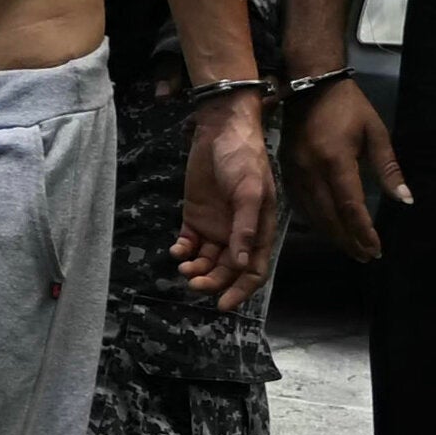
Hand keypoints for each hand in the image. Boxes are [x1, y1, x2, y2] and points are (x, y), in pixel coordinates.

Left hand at [175, 89, 276, 306]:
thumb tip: (241, 264)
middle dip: (212, 282)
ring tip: (184, 268)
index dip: (240, 291)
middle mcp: (238, 233)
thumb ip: (244, 228)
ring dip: (196, 270)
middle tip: (194, 284)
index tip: (222, 305)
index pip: (253, 270)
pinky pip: (189, 244)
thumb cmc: (243, 158)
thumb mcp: (249, 191)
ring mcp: (217, 226)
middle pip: (226, 271)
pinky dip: (183, 252)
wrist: (219, 129)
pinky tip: (177, 250)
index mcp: (258, 230)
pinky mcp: (195, 217)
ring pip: (207, 261)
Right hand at [282, 71, 405, 263]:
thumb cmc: (349, 107)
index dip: (363, 232)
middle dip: (349, 240)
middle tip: (365, 257)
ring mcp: (296, 172)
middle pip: (330, 217)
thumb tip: (405, 200)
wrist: (311, 84)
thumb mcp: (375, 132)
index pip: (350, 206)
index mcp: (336, 160)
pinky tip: (328, 229)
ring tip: (351, 248)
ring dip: (333, 235)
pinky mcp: (286, 171)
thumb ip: (389, 168)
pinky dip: (316, 222)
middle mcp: (312, 171)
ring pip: (313, 215)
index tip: (376, 249)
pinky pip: (300, 205)